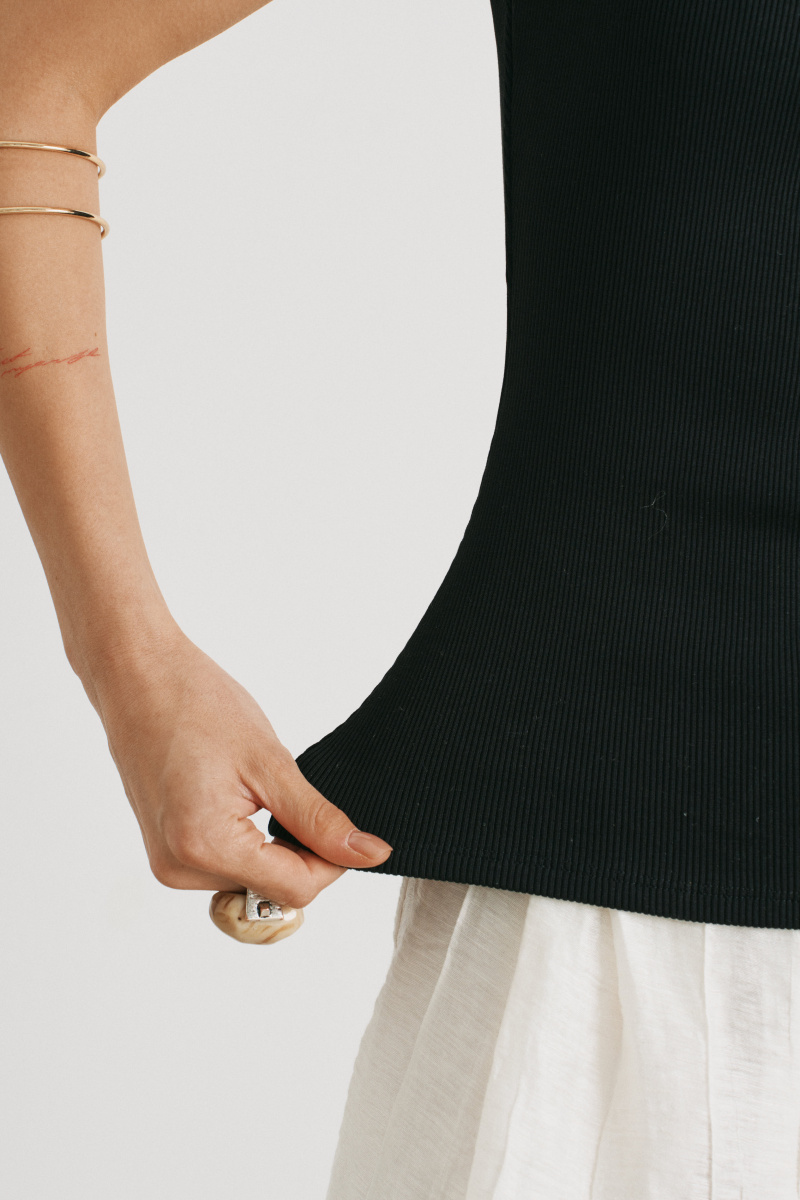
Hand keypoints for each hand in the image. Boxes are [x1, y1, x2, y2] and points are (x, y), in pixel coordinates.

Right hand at [84, 627, 392, 909]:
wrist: (138, 676)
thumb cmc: (195, 703)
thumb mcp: (271, 763)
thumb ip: (320, 820)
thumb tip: (369, 855)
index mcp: (205, 847)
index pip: (295, 890)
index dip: (333, 862)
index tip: (342, 826)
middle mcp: (180, 869)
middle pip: (274, 892)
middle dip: (301, 854)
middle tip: (294, 797)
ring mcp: (169, 865)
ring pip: (252, 882)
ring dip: (273, 849)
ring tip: (258, 792)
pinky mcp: (167, 854)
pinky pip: (226, 868)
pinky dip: (248, 844)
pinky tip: (241, 800)